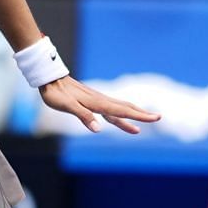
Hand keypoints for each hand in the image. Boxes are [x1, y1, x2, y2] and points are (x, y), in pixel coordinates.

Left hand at [40, 77, 159, 133]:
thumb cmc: (55, 93)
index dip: (140, 116)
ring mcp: (96, 100)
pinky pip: (109, 109)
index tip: (156, 118)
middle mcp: (100, 100)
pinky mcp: (91, 100)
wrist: (49, 78)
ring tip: (140, 127)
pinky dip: (118, 115)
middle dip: (141, 114)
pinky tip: (120, 120)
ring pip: (118, 109)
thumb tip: (99, 129)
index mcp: (97, 103)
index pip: (123, 111)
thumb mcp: (67, 106)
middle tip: (158, 117)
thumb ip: (83, 116)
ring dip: (131, 116)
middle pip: (125, 108)